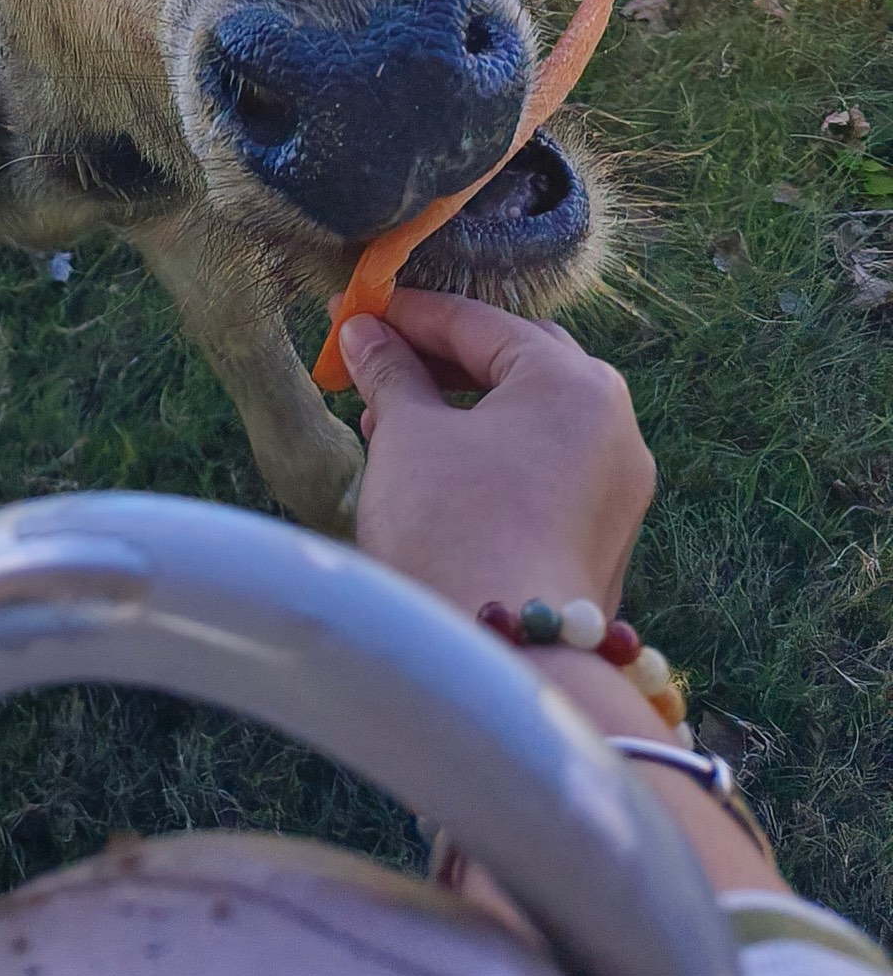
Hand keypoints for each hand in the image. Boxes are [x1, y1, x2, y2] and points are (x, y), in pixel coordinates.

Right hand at [339, 290, 654, 621]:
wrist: (503, 660)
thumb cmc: (452, 528)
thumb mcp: (407, 435)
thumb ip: (388, 371)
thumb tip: (364, 333)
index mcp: (573, 381)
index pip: (478, 323)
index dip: (407, 316)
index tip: (355, 316)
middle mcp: (614, 423)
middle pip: (518, 362)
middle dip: (442, 361)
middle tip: (378, 363)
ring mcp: (619, 484)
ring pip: (532, 418)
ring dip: (464, 409)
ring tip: (392, 422)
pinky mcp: (607, 534)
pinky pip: (547, 466)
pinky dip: (494, 454)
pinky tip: (437, 471)